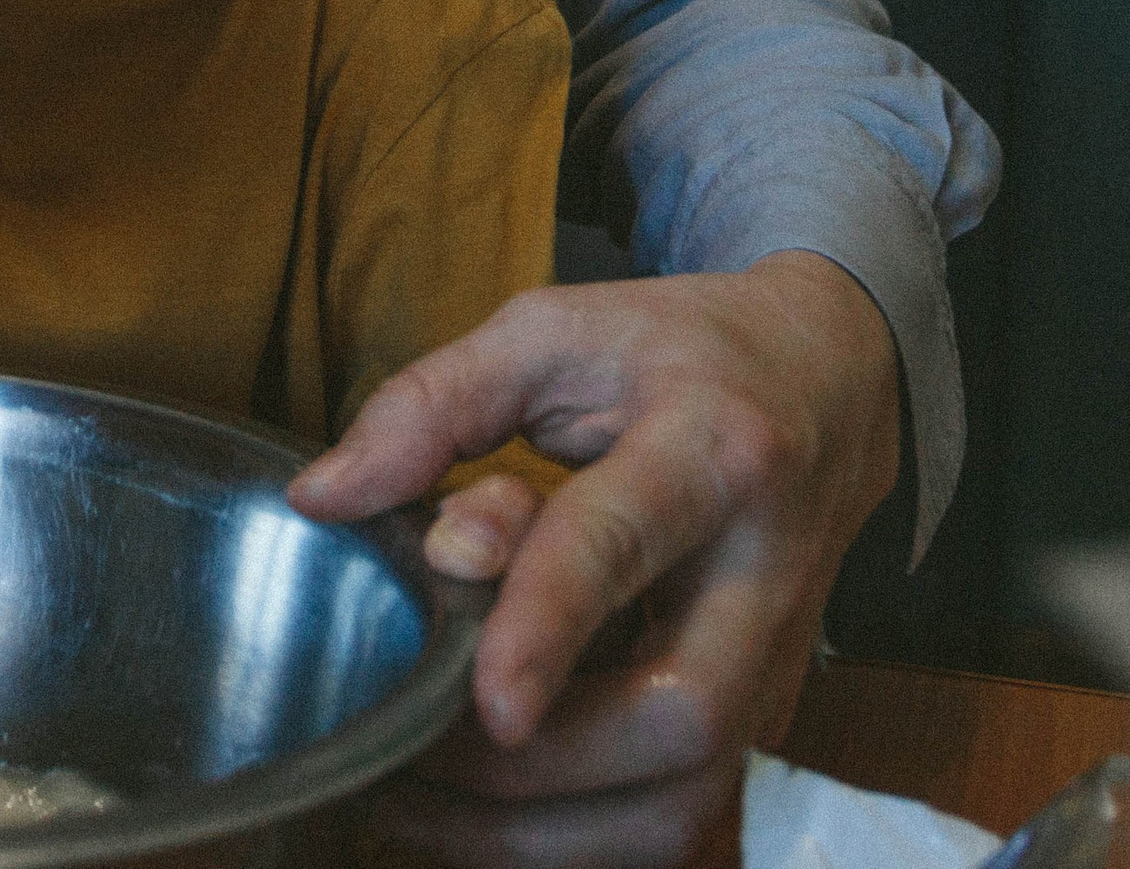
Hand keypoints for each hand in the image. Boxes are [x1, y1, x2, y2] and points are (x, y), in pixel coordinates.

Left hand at [289, 252, 901, 868]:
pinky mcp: (765, 721)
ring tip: (409, 799)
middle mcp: (762, 573)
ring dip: (540, 828)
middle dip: (538, 760)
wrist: (832, 386)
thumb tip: (321, 499)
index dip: (551, 622)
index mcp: (710, 448)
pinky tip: (474, 816)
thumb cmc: (674, 352)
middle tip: (403, 745)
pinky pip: (678, 819)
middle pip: (682, 715)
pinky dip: (572, 838)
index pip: (623, 543)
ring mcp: (778, 665)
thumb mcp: (549, 335)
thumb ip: (431, 408)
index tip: (488, 699)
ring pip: (686, 803)